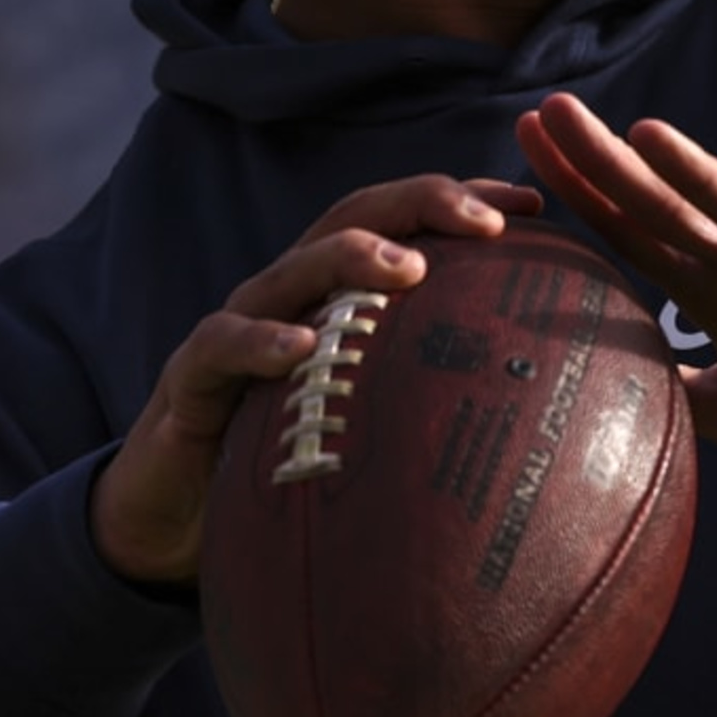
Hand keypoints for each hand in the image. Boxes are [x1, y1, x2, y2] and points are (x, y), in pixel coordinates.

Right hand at [91, 173, 540, 585]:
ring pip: (293, 268)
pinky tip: (300, 348)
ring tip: (410, 267)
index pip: (402, 224)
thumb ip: (430, 407)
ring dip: (352, 258)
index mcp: (336, 296)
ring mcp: (237, 328)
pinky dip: (260, 341)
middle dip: (422, 203)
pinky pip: (221, 345)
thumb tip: (541, 426)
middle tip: (487, 219)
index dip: (461, 202)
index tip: (531, 206)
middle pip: (355, 219)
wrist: (175, 514)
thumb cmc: (286, 461)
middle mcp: (289, 295)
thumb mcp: (367, 428)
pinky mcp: (190, 376)